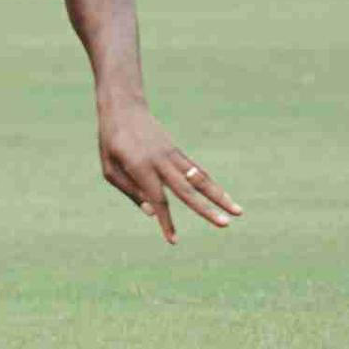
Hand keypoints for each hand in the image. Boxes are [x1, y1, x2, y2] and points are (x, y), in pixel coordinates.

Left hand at [97, 103, 241, 243]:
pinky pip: (196, 170)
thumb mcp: (109, 167)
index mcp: (140, 167)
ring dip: (220, 196)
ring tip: (239, 212)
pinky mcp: (176, 151)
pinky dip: (210, 184)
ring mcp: (171, 155)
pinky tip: (222, 196)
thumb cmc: (111, 141)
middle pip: (187, 190)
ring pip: (200, 178)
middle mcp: (160, 162)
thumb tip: (152, 213)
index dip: (166, 221)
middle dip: (207, 210)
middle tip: (225, 225)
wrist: (124, 107)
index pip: (158, 199)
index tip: (174, 241)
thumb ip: (129, 190)